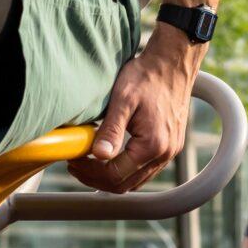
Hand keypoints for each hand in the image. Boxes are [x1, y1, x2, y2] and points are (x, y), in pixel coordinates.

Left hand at [68, 32, 197, 193]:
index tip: (74, 161)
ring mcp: (170, 152)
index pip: (115, 175)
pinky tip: (112, 156)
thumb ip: (111, 129)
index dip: (90, 173)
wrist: (173, 63)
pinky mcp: (171, 146)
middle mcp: (165, 153)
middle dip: (97, 179)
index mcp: (152, 145)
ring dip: (111, 177)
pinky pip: (146, 170)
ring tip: (90, 162)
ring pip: (136, 181)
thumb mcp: (123, 99)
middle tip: (77, 165)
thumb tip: (99, 155)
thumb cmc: (147, 76)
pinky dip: (126, 170)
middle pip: (125, 184)